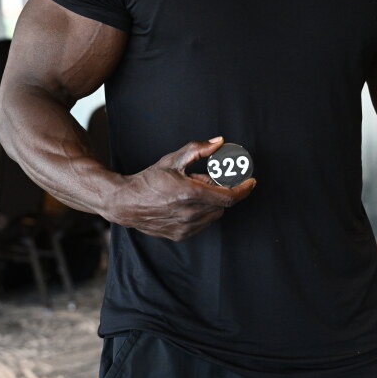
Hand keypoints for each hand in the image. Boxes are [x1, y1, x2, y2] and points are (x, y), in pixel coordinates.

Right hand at [108, 137, 254, 240]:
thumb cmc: (149, 180)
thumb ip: (197, 150)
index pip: (229, 197)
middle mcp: (190, 213)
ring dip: (212, 202)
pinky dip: (203, 213)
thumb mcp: (173, 160)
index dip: (243, 189)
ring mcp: (186, 227)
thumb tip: (219, 142)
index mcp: (190, 193)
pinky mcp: (181, 235)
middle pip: (222, 204)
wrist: (126, 203)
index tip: (251, 182)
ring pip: (214, 214)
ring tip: (193, 192)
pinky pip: (203, 223)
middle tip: (209, 180)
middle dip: (221, 191)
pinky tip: (188, 204)